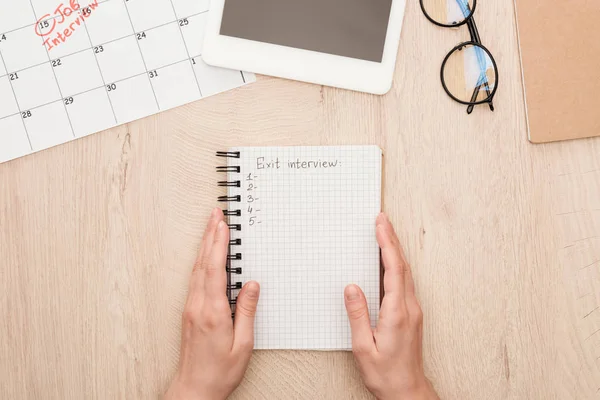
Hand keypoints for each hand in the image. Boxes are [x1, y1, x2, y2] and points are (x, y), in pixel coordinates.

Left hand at [165, 208, 259, 399]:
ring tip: (211, 228)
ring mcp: (190, 308)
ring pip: (196, 269)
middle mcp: (198, 305)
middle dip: (210, 236)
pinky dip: (201, 262)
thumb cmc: (220, 371)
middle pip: (203, 263)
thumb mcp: (243, 344)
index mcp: (213, 311)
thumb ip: (246, 311)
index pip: (216, 269)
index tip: (222, 224)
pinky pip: (194, 279)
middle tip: (215, 215)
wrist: (194, 388)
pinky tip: (205, 256)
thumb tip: (251, 284)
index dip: (219, 244)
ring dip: (204, 246)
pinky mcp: (189, 312)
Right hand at [344, 213, 438, 399]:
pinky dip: (397, 265)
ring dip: (395, 251)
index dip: (387, 244)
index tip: (380, 225)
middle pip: (402, 266)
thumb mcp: (363, 347)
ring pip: (406, 273)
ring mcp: (413, 311)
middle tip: (382, 220)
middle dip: (392, 240)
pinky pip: (405, 283)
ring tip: (385, 234)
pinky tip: (391, 262)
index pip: (393, 270)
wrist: (408, 391)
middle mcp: (409, 308)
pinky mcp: (412, 315)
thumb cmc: (386, 374)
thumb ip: (358, 315)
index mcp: (397, 313)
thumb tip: (352, 288)